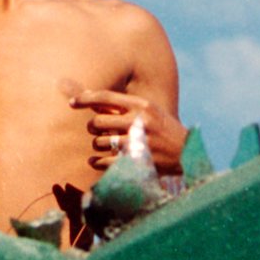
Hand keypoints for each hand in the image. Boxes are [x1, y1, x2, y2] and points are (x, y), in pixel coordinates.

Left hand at [71, 89, 186, 174]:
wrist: (186, 153)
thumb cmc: (163, 129)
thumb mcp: (149, 111)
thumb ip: (123, 106)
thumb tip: (92, 98)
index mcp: (142, 106)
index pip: (105, 97)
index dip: (85, 99)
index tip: (72, 103)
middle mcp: (139, 122)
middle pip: (98, 122)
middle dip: (92, 127)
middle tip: (96, 129)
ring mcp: (137, 143)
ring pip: (99, 142)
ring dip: (97, 144)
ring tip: (105, 144)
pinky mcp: (135, 162)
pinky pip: (104, 161)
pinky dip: (96, 161)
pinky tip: (96, 160)